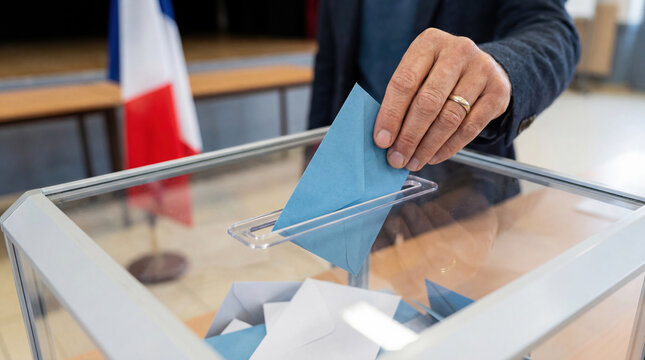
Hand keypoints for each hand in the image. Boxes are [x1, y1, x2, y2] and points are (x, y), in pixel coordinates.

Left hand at [373, 28, 511, 169]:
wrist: (482, 67)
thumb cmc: (439, 75)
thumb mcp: (420, 74)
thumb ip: (403, 99)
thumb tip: (385, 139)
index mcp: (429, 43)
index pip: (404, 82)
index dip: (391, 114)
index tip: (381, 141)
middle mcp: (458, 51)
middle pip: (428, 101)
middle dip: (409, 136)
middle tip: (397, 158)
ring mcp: (482, 69)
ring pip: (449, 117)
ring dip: (428, 146)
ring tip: (414, 161)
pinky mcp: (498, 91)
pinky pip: (470, 127)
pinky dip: (449, 147)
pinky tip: (435, 156)